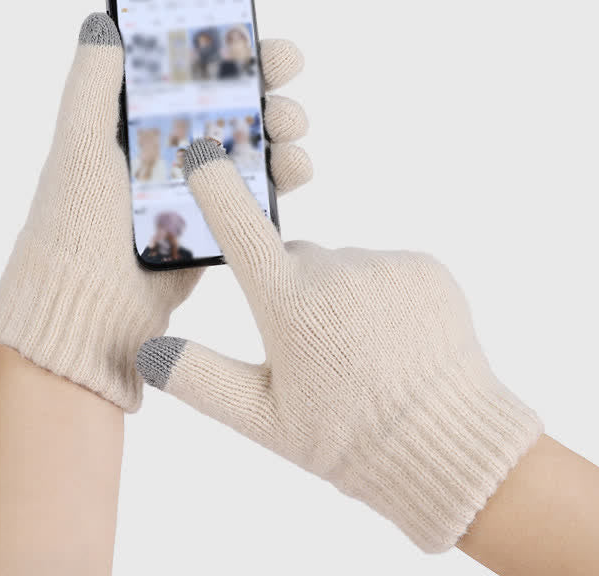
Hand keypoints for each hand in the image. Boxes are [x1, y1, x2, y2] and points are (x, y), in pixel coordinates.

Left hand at [0, 14, 311, 410]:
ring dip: (280, 128)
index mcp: (136, 123)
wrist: (91, 308)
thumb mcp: (80, 148)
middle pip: (227, 104)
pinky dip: (281, 174)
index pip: (185, 72)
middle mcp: (168, 149)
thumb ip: (91, 85)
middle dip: (263, 83)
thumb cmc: (77, 224)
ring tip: (292, 129)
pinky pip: (255, 190)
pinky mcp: (215, 222)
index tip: (254, 30)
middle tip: (285, 75)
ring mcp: (194, 186)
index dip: (222, 48)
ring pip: (251, 144)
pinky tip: (295, 168)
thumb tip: (101, 21)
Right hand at [136, 138, 541, 549]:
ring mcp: (384, 265)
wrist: (450, 448)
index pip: (241, 229)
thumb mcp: (264, 420)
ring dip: (341, 297)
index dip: (217, 187)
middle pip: (294, 260)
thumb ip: (201, 378)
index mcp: (290, 305)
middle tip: (315, 350)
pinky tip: (395, 339)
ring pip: (341, 268)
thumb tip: (147, 350)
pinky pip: (385, 269)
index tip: (201, 150)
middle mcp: (335, 272)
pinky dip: (382, 296)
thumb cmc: (348, 441)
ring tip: (363, 353)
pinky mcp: (424, 267)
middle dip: (293, 290)